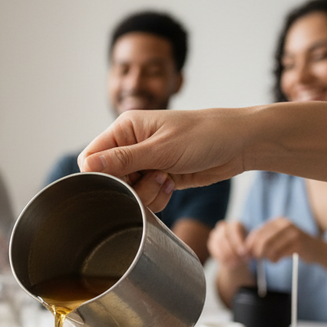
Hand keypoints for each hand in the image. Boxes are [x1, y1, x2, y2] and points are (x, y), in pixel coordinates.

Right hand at [78, 108, 250, 210]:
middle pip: (109, 179)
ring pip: (127, 192)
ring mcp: (145, 162)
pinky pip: (144, 197)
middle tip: (153, 178)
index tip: (122, 180)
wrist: (239, 144)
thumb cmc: (204, 135)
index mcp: (125, 129)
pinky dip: (156, 198)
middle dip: (129, 187)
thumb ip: (122, 159)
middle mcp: (131, 145)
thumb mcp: (161, 149)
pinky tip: (172, 185)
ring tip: (166, 180)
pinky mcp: (157, 177)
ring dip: (145, 194)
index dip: (100, 174)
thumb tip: (87, 166)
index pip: (91, 157)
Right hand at [208, 220, 249, 270]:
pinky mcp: (211, 242)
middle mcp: (224, 227)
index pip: (235, 229)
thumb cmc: (246, 250)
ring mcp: (216, 234)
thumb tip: (246, 253)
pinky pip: (214, 249)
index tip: (243, 251)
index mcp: (236, 224)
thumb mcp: (250, 248)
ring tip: (233, 262)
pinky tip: (227, 263)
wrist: (236, 257)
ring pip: (218, 242)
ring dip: (226, 253)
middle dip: (231, 248)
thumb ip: (247, 248)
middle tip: (237, 259)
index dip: (238, 240)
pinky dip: (220, 256)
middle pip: (224, 235)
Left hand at [245, 217, 321, 263]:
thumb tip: (244, 251)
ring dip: (266, 257)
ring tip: (271, 259)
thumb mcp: (278, 240)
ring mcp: (293, 233)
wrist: (318, 250)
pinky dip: (274, 260)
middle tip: (256, 260)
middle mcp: (285, 224)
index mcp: (278, 221)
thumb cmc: (294, 246)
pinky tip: (277, 261)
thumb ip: (262, 242)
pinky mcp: (298, 243)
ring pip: (269, 247)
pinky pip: (278, 254)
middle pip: (261, 240)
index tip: (246, 256)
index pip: (256, 233)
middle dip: (256, 252)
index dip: (249, 246)